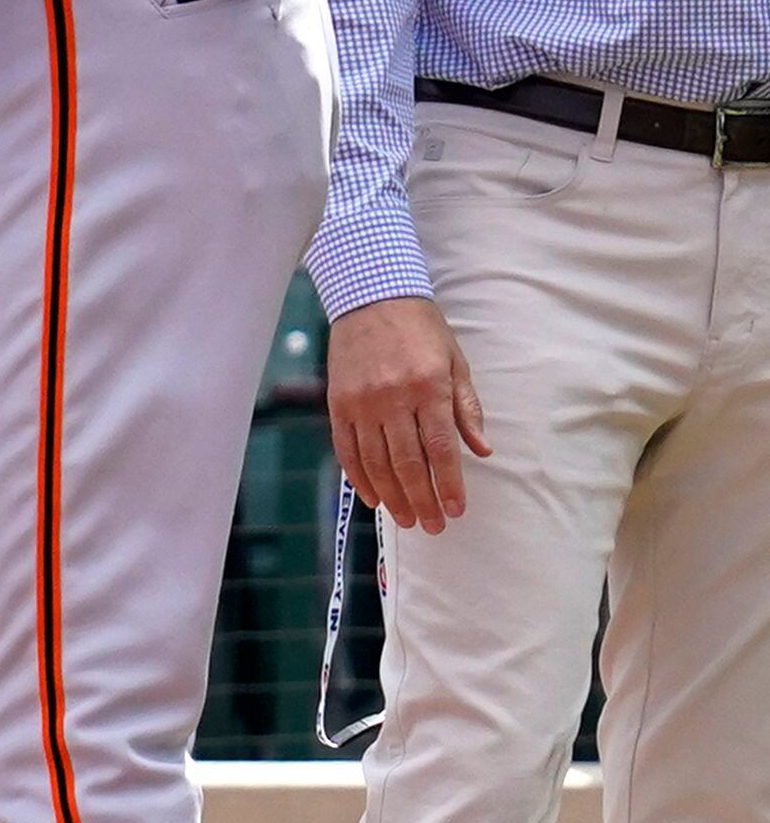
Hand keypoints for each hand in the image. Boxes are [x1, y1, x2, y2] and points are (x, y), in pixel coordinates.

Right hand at [327, 294, 491, 536]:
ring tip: (407, 519)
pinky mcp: (339, 403)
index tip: (456, 510)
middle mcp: (394, 398)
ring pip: (376, 463)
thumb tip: (482, 451)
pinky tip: (373, 498)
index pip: (440, 448)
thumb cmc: (422, 329)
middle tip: (433, 526)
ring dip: (393, 497)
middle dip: (422, 500)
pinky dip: (360, 478)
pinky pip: (348, 450)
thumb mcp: (455, 362)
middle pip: (408, 463)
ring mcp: (362, 402)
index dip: (448, 484)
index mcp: (429, 387)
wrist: (372, 296)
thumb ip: (467, 409)